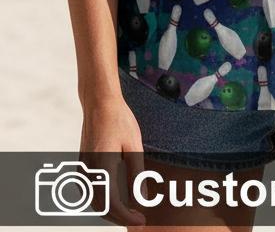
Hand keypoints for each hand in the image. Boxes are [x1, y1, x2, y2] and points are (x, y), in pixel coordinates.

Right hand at [79, 95, 147, 226]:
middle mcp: (87, 173)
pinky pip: (90, 192)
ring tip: (130, 213)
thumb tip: (142, 199)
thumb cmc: (120, 121)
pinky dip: (103, 201)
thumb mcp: (133, 146)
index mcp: (101, 168)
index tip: (141, 221)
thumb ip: (136, 174)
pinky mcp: (81, 167)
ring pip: (93, 202)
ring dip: (110, 211)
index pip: (112, 204)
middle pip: (101, 207)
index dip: (127, 216)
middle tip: (138, 221)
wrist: (99, 104)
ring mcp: (81, 170)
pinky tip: (116, 200)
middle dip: (119, 217)